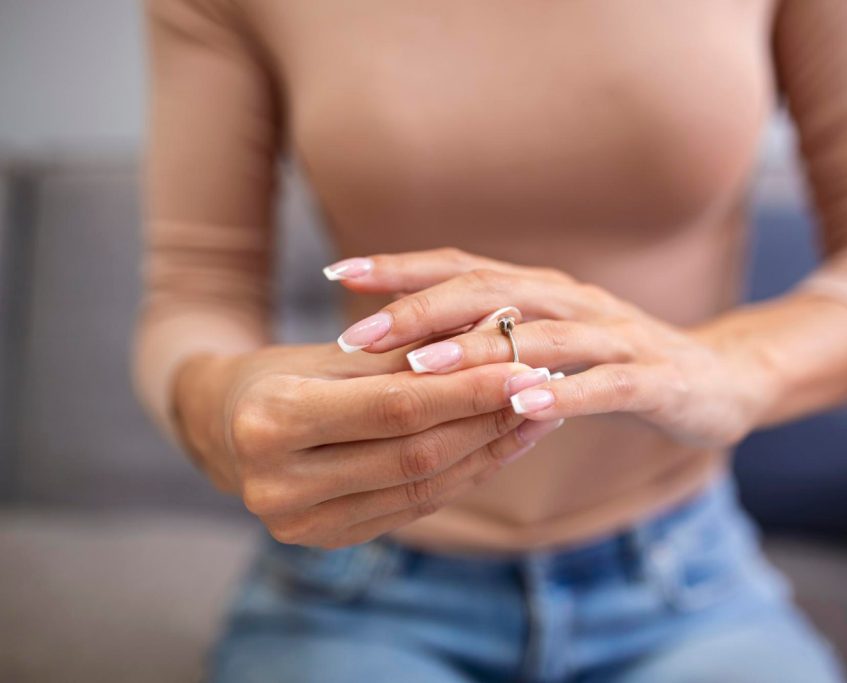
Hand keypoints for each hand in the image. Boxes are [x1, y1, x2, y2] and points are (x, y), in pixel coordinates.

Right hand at [172, 344, 560, 547]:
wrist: (222, 424)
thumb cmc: (280, 373)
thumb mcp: (335, 353)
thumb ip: (410, 352)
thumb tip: (498, 337)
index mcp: (271, 421)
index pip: (395, 406)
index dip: (468, 389)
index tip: (525, 365)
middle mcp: (277, 483)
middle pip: (413, 452)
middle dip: (487, 420)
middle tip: (542, 389)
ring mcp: (299, 523)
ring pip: (420, 486)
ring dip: (487, 451)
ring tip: (534, 416)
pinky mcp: (325, 540)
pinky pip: (412, 506)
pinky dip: (461, 475)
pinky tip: (498, 447)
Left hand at [326, 249, 773, 448]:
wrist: (720, 379)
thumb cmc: (617, 365)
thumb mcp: (549, 345)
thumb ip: (492, 342)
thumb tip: (404, 350)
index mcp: (540, 291)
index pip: (460, 267)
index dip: (399, 268)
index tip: (337, 274)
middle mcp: (571, 300)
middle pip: (489, 292)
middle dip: (419, 311)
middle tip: (357, 335)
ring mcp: (615, 336)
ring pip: (539, 334)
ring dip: (477, 349)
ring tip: (421, 366)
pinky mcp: (652, 377)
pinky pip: (604, 383)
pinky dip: (562, 392)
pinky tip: (522, 406)